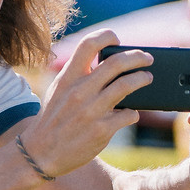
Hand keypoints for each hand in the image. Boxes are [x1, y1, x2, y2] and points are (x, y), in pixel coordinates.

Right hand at [15, 29, 152, 179]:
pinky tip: (131, 113)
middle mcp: (80, 91)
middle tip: (147, 58)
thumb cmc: (54, 118)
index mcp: (68, 77)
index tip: (117, 40)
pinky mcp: (102, 130)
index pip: (89, 44)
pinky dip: (134, 113)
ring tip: (148, 78)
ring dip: (142, 79)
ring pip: (127, 85)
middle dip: (137, 57)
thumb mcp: (59, 90)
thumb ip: (78, 75)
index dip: (107, 36)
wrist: (41, 153)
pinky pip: (129, 115)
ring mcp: (92, 111)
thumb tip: (109, 64)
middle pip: (117, 62)